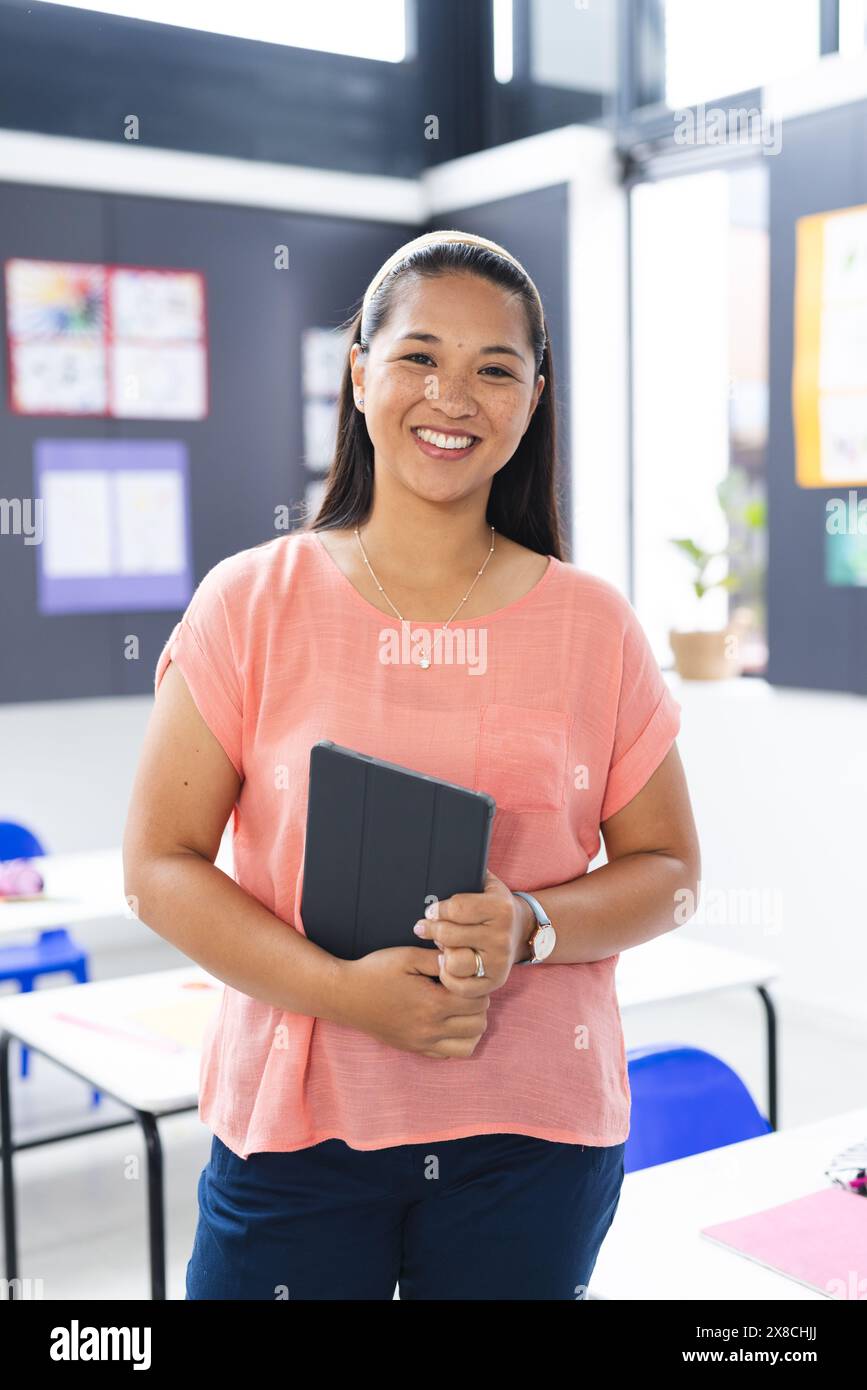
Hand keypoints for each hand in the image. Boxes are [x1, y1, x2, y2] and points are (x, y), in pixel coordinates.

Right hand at [335, 946, 489, 1058]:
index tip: (465, 975)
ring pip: (468, 1046)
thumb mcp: (407, 957)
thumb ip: (438, 959)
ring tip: (459, 1008)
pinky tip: (445, 1021)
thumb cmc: (375, 971)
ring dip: (471, 1027)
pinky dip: (455, 1040)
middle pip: (478, 1024)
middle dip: (478, 1005)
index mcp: (432, 1004)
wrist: (344, 996)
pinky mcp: (414, 1049)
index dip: (477, 985)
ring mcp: (422, 1043)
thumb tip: (462, 961)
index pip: (478, 1001)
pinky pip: (448, 1054)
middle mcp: (431, 1029)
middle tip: (464, 990)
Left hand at [412, 869, 532, 994]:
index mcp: (501, 908)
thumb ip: (469, 873)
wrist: (523, 930)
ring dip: (442, 953)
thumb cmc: (496, 906)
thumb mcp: (488, 884)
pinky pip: (461, 986)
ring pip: (454, 961)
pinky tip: (446, 964)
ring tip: (440, 946)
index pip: (457, 907)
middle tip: (424, 927)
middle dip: (431, 929)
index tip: (431, 911)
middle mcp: (502, 936)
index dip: (437, 909)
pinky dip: (448, 976)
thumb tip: (442, 859)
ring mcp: (499, 961)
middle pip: (450, 934)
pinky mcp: (495, 981)